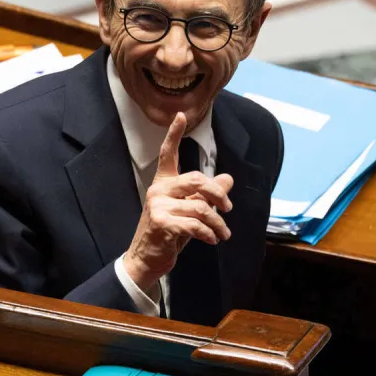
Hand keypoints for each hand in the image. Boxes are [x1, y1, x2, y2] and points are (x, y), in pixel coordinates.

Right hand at [123, 112, 233, 292]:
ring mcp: (158, 206)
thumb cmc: (168, 233)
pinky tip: (212, 240)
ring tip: (224, 234)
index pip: (169, 153)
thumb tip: (228, 179)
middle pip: (196, 179)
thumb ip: (206, 195)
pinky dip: (208, 233)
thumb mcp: (189, 212)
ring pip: (200, 206)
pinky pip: (194, 224)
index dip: (174, 134)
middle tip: (228, 208)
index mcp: (164, 183)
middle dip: (218, 194)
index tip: (181, 115)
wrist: (147, 259)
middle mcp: (159, 190)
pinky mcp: (161, 223)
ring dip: (217, 222)